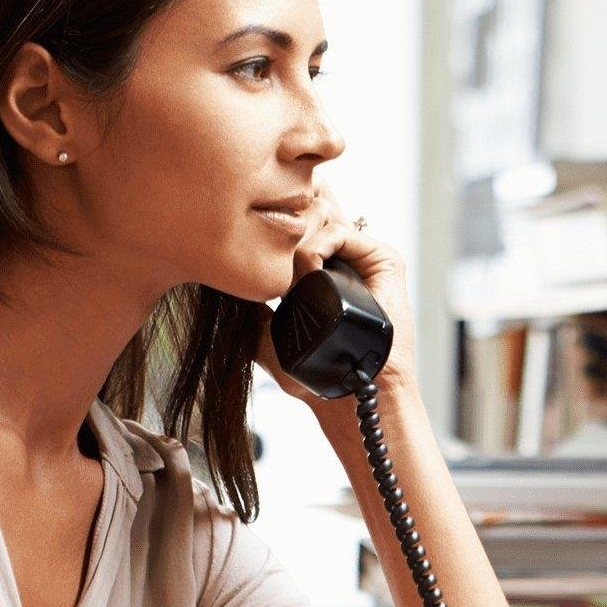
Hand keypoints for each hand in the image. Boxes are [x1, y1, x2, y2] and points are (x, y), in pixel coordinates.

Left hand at [253, 185, 416, 401]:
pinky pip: (342, 233)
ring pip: (324, 220)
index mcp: (323, 272)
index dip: (279, 215)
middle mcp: (346, 260)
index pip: (301, 227)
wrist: (351, 393)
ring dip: (297, 238)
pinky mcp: (385, 261)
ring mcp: (366, 259)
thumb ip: (251, 312)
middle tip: (267, 236)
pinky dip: (317, 247)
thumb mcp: (269, 338)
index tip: (250, 215)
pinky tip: (307, 271)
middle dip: (285, 219)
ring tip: (286, 270)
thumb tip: (221, 282)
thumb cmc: (315, 377)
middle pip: (313, 212)